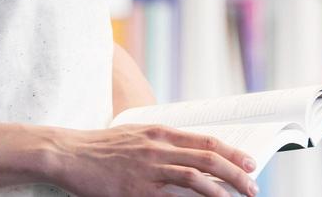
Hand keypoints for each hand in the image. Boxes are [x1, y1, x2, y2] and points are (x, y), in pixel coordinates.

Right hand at [52, 123, 258, 196]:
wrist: (70, 153)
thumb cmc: (103, 147)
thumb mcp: (137, 134)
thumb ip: (164, 142)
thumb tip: (192, 153)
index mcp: (160, 131)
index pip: (206, 141)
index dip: (232, 152)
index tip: (249, 162)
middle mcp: (158, 148)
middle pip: (207, 159)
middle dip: (235, 173)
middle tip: (252, 185)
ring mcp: (148, 170)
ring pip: (194, 178)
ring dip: (221, 190)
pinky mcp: (135, 191)